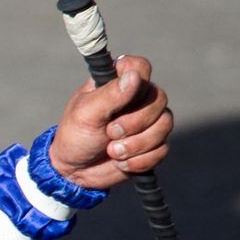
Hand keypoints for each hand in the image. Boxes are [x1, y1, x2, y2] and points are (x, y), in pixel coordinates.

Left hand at [47, 54, 171, 190]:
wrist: (74, 172)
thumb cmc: (75, 136)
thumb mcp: (85, 113)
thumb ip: (110, 94)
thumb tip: (134, 76)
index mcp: (118, 83)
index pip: (141, 67)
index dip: (136, 82)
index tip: (118, 100)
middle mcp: (138, 98)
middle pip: (159, 99)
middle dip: (134, 123)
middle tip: (110, 132)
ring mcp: (148, 121)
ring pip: (165, 124)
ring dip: (137, 144)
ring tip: (112, 151)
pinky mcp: (152, 144)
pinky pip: (162, 149)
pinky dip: (139, 161)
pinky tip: (120, 162)